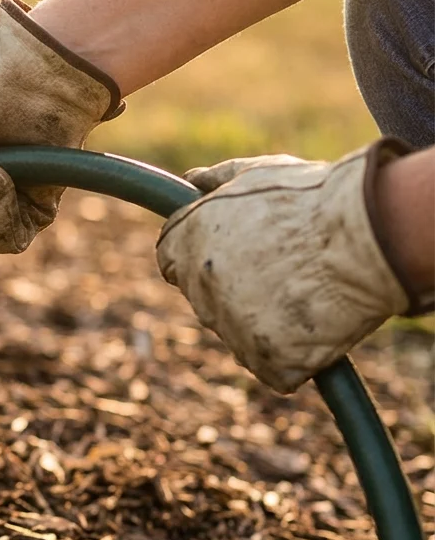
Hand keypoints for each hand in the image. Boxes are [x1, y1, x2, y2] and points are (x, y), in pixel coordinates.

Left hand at [156, 140, 417, 393]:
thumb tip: (191, 181)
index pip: (170, 259)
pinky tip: (314, 325)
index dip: (199, 257)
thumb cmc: (315, 199)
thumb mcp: (260, 174)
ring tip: (305, 291)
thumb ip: (218, 179)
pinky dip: (289, 354)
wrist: (369, 235)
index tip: (232, 255)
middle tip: (282, 270)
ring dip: (262, 320)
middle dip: (232, 287)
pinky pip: (269, 365)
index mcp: (188, 240)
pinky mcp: (263, 358)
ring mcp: (229, 324)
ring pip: (236, 331)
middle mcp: (199, 284)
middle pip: (203, 297)